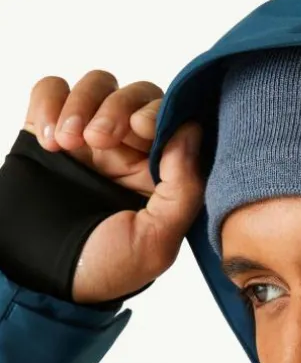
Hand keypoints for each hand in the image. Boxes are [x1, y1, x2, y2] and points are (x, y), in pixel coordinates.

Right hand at [22, 69, 202, 304]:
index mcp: (161, 174)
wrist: (44, 278)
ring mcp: (88, 138)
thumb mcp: (156, 240)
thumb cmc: (106, 267)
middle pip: (137, 95)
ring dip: (82, 104)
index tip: (141, 129)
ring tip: (70, 145)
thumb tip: (193, 131)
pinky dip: (50, 102)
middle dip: (119, 107)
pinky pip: (52, 88)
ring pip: (98, 85)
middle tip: (99, 139)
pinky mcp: (48, 130)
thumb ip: (183, 189)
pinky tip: (49, 141)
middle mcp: (129, 151)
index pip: (172, 120)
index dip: (159, 113)